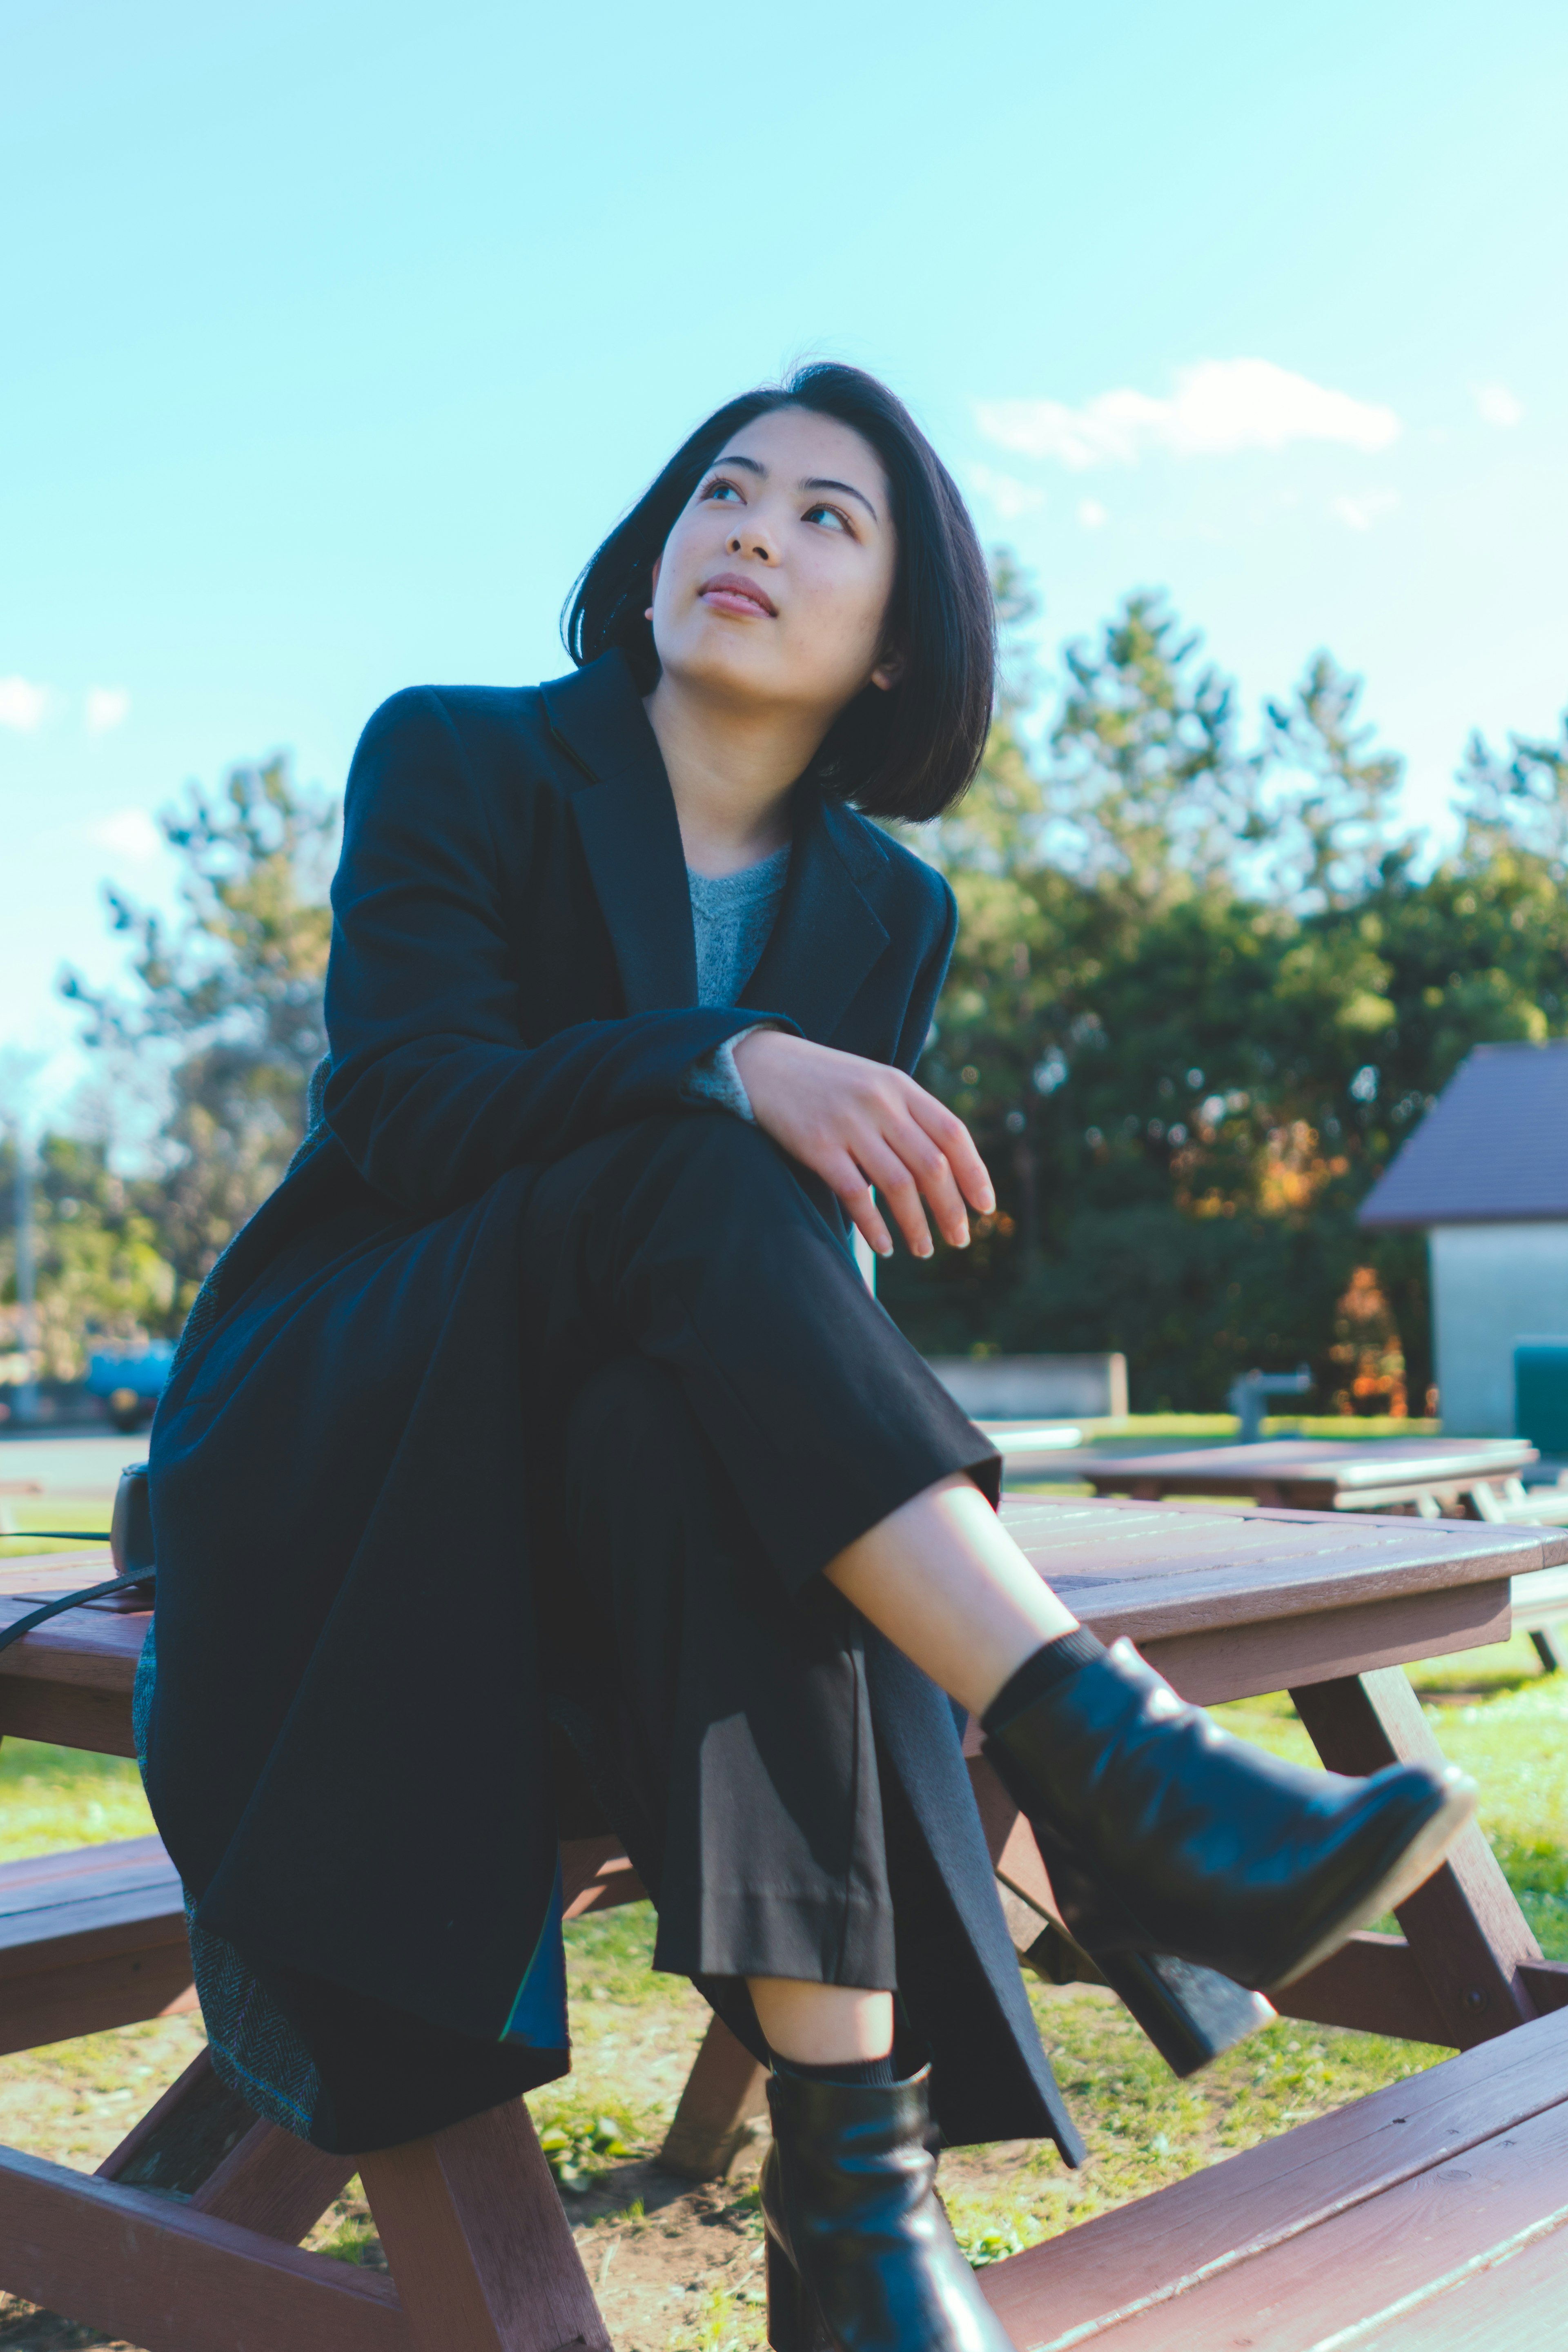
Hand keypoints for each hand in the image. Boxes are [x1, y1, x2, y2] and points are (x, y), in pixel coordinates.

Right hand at [732, 1030, 993, 1258]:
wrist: (762, 1064)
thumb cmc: (825, 1083)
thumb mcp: (874, 1085)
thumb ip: (908, 1117)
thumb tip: (944, 1172)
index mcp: (900, 1087)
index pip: (953, 1133)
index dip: (975, 1173)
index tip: (985, 1208)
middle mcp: (880, 1102)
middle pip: (932, 1165)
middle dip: (951, 1209)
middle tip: (959, 1239)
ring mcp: (848, 1123)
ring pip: (899, 1184)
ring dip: (917, 1225)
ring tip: (924, 1249)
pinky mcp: (816, 1144)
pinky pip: (854, 1193)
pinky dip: (874, 1225)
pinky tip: (884, 1246)